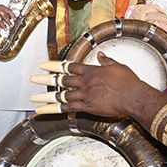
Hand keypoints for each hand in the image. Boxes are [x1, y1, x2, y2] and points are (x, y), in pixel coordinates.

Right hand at [0, 3, 14, 30]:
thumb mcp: (0, 9)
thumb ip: (5, 12)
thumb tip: (11, 18)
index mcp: (2, 7)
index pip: (9, 10)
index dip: (12, 15)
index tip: (15, 19)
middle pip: (5, 16)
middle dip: (8, 22)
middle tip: (11, 25)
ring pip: (0, 20)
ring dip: (3, 25)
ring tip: (6, 29)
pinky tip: (0, 28)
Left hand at [33, 55, 147, 118]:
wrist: (133, 95)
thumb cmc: (128, 81)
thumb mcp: (118, 66)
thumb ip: (107, 61)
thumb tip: (101, 55)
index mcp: (91, 71)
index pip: (69, 66)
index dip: (55, 66)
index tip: (45, 65)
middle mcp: (84, 82)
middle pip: (61, 80)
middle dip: (46, 79)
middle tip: (33, 78)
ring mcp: (84, 95)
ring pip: (61, 95)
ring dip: (46, 96)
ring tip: (33, 97)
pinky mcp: (87, 107)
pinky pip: (67, 108)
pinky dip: (54, 110)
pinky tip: (44, 111)